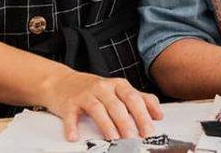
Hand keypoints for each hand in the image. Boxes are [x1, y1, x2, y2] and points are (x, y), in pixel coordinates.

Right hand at [42, 68, 162, 141]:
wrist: (62, 82)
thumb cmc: (94, 89)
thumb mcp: (118, 90)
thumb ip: (139, 99)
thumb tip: (158, 114)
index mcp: (118, 85)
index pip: (133, 98)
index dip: (143, 114)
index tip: (149, 130)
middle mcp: (102, 88)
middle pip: (117, 104)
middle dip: (127, 122)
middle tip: (134, 138)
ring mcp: (85, 95)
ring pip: (98, 109)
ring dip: (107, 125)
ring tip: (114, 139)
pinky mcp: (69, 104)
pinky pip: (71, 115)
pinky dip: (72, 126)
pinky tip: (75, 136)